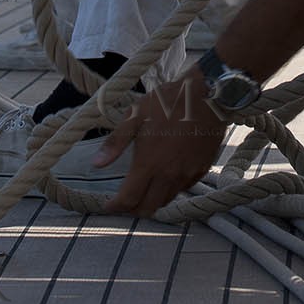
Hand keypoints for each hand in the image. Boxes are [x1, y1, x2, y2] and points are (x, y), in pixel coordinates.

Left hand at [95, 70, 227, 217]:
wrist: (207, 94)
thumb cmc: (168, 101)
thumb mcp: (135, 115)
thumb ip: (116, 142)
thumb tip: (97, 164)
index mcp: (149, 163)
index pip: (129, 200)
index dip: (115, 207)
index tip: (108, 205)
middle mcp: (168, 175)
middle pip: (148, 209)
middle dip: (133, 209)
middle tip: (125, 200)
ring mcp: (187, 174)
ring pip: (166, 201)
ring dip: (153, 200)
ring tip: (145, 189)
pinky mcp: (201, 170)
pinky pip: (183, 189)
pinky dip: (171, 189)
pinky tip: (166, 177)